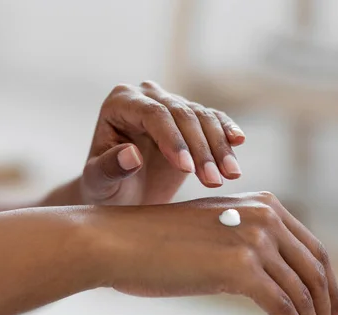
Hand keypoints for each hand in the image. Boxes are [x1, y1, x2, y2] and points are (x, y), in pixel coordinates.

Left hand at [79, 81, 245, 205]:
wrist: (121, 195)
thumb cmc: (104, 187)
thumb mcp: (99, 183)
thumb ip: (110, 168)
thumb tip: (131, 155)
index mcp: (120, 103)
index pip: (154, 114)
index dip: (173, 140)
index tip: (186, 169)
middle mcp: (147, 96)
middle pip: (182, 115)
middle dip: (201, 149)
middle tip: (214, 181)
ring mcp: (171, 105)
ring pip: (203, 118)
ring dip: (219, 148)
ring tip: (230, 175)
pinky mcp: (191, 120)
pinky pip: (214, 121)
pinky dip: (227, 132)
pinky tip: (238, 143)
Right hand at [89, 192, 337, 314]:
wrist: (117, 240)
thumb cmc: (157, 242)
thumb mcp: (215, 231)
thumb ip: (246, 243)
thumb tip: (273, 279)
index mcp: (263, 203)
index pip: (313, 250)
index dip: (329, 285)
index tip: (335, 314)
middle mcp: (265, 215)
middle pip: (315, 272)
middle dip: (327, 311)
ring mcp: (254, 239)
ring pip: (302, 294)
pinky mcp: (241, 266)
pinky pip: (283, 307)